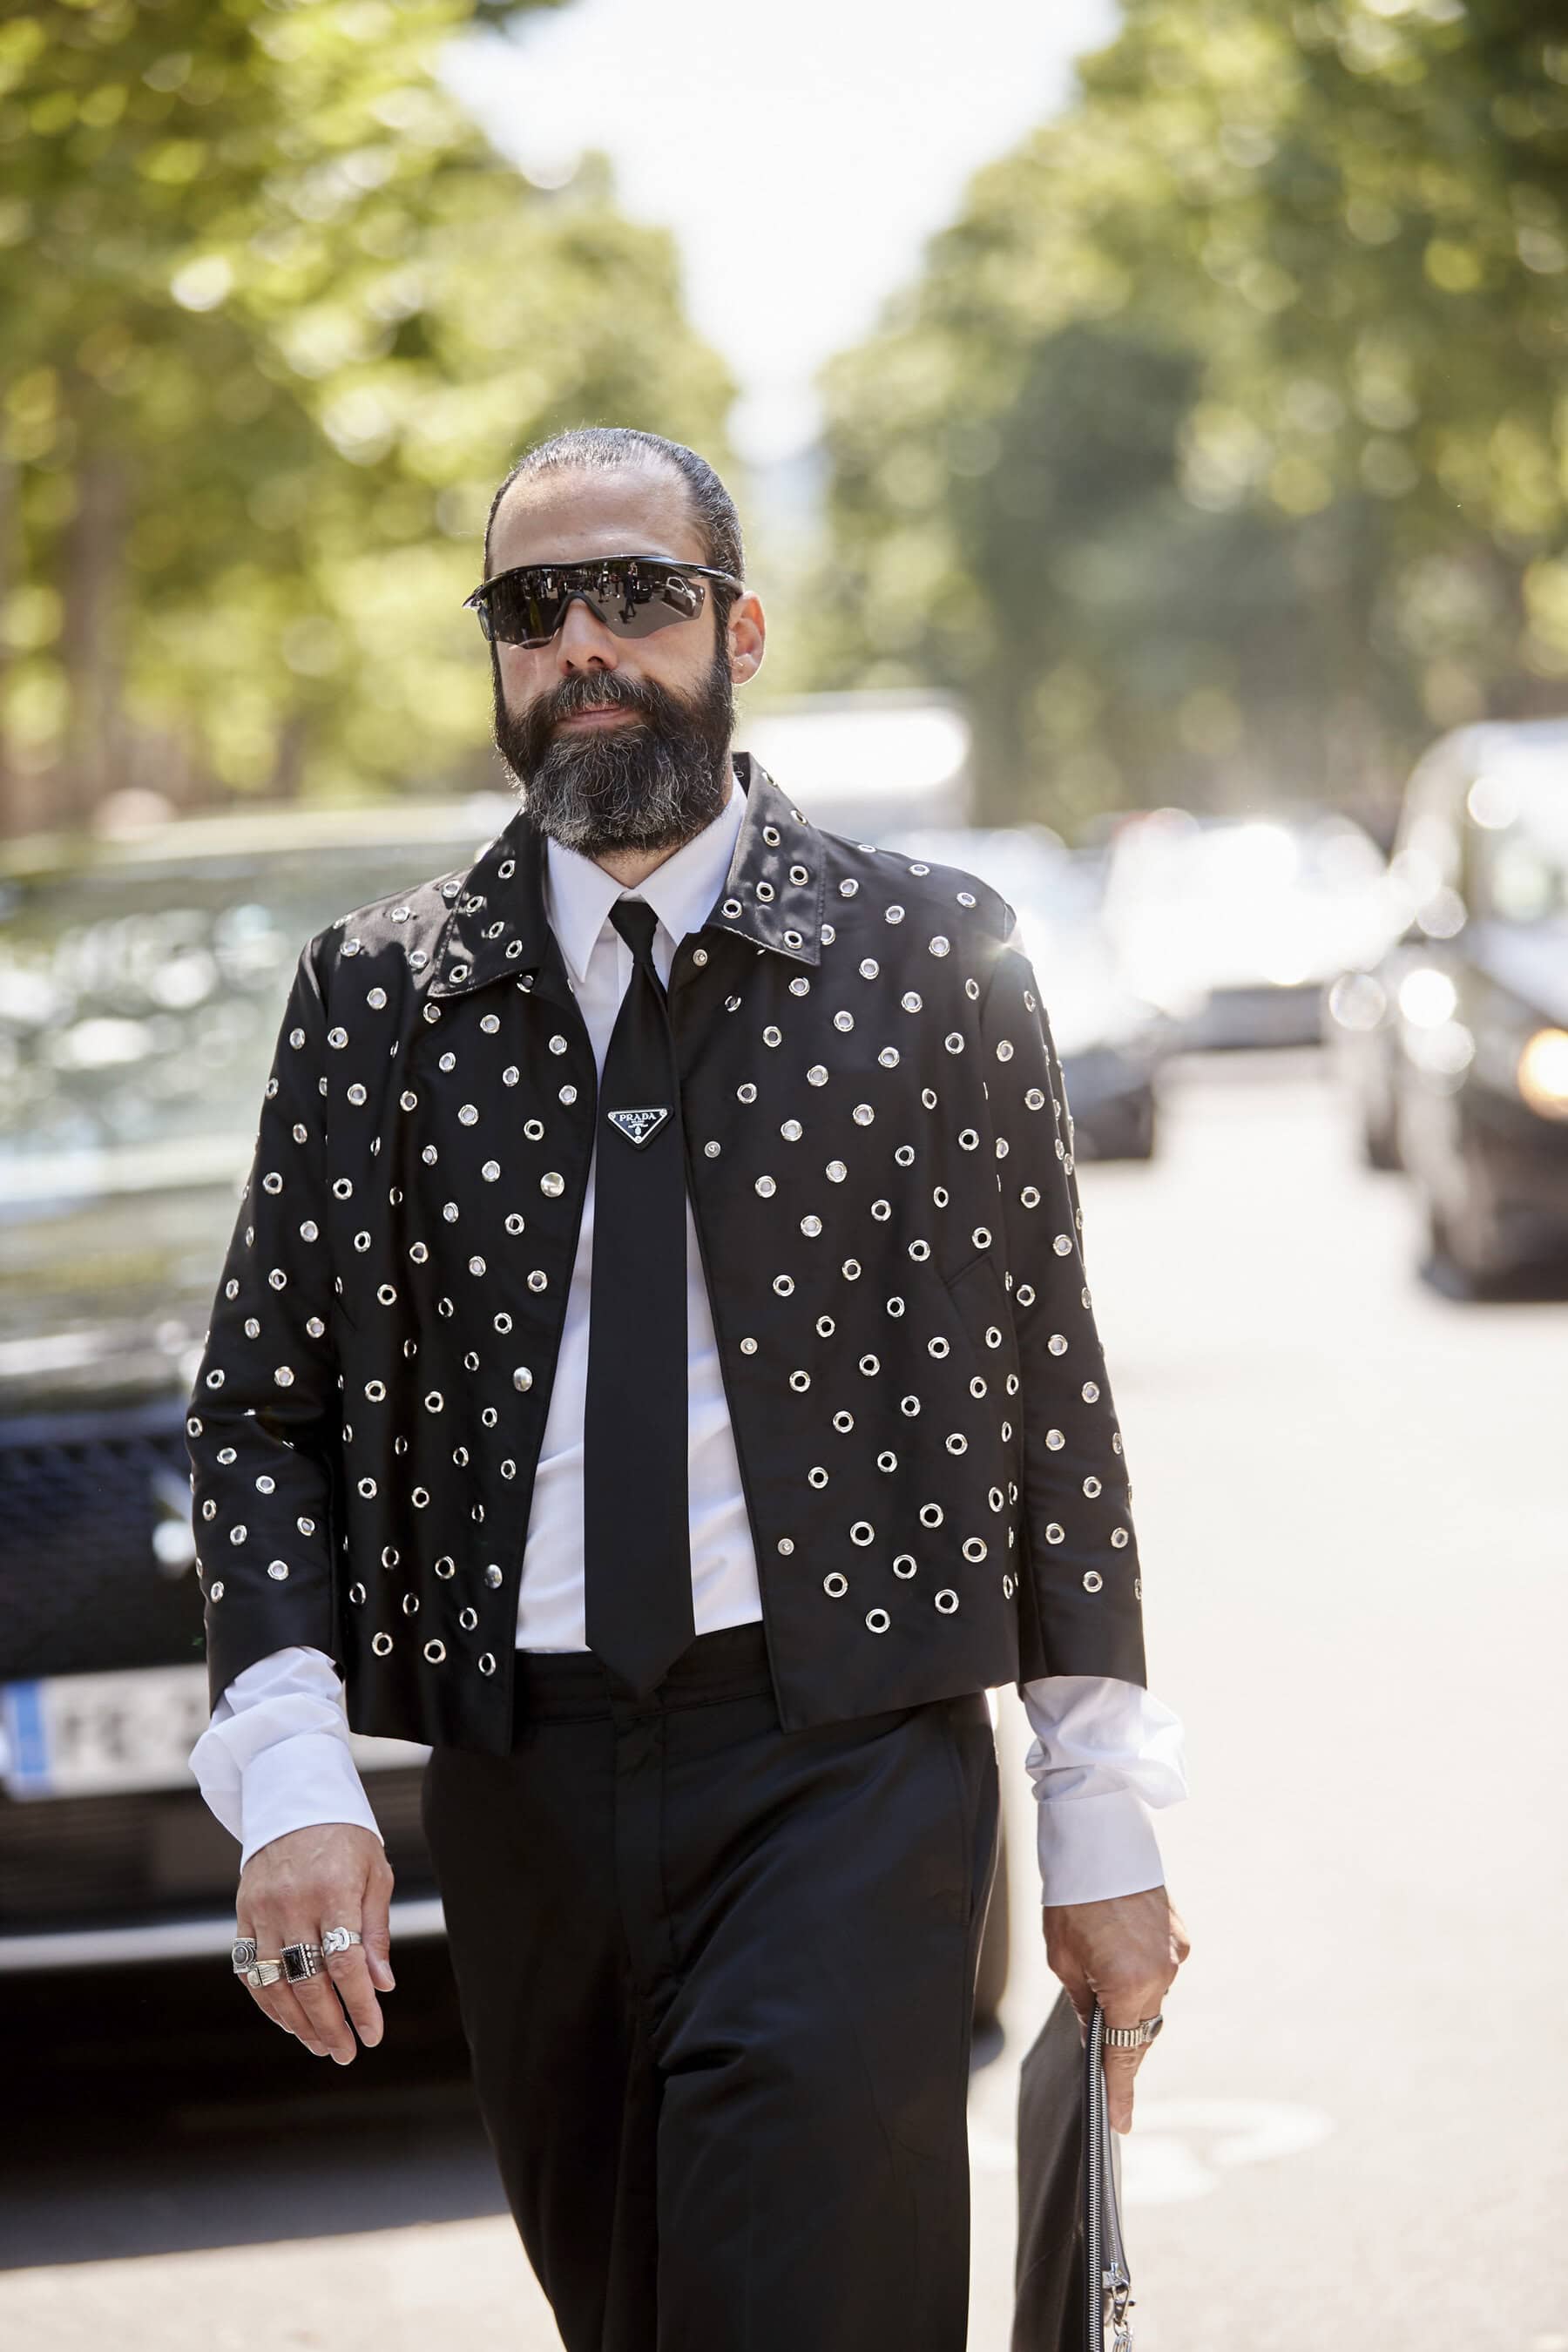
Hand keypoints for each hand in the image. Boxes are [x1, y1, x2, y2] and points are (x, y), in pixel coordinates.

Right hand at [236, 1823, 394, 2063]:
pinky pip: (249, 1969)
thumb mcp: (375, 1874)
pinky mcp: (243, 1913)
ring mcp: (262, 1910)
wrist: (295, 1800)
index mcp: (333, 1890)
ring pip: (274, 1982)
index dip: (358, 2005)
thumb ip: (375, 1932)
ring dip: (297, 2021)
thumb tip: (381, 1986)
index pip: (345, 1963)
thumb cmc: (346, 1839)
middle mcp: (293, 1903)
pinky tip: (288, 2019)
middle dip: (329, 2024)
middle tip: (346, 2053)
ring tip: (320, 2044)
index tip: (373, 2034)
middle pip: (308, 1981)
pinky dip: (267, 2001)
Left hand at [1042, 1884, 1189, 2133]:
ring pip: (1152, 2001)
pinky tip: (1118, 1956)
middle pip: (1141, 2030)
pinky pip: (1160, 1973)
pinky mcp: (1181, 1936)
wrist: (1099, 1837)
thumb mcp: (1064, 1959)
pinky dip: (1141, 1976)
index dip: (1120, 2093)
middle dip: (1120, 2042)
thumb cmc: (1071, 1898)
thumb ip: (1085, 2003)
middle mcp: (1163, 1975)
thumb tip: (1096, 2032)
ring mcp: (1176, 1955)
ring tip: (1100, 1979)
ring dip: (1130, 2003)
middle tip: (1100, 2054)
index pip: (1123, 2055)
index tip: (1121, 2125)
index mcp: (1129, 1986)